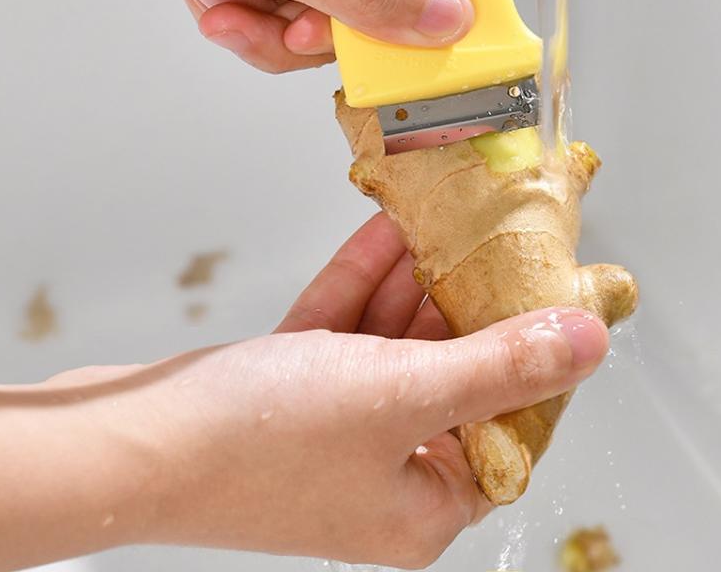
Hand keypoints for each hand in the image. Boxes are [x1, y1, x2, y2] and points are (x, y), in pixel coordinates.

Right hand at [0, 214, 608, 569]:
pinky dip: (365, 284)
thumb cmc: (259, 442)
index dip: (532, 351)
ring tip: (442, 219)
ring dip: (413, 280)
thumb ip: (500, 365)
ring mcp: (337, 426)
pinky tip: (385, 232)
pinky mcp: (294, 388)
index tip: (548, 289)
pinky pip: (345, 329)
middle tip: (493, 236)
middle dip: (465, 299)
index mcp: (423, 501)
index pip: (506, 420)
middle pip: (448, 371)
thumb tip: (587, 343)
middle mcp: (385, 468)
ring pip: (392, 342)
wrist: (133, 439)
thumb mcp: (402, 394)